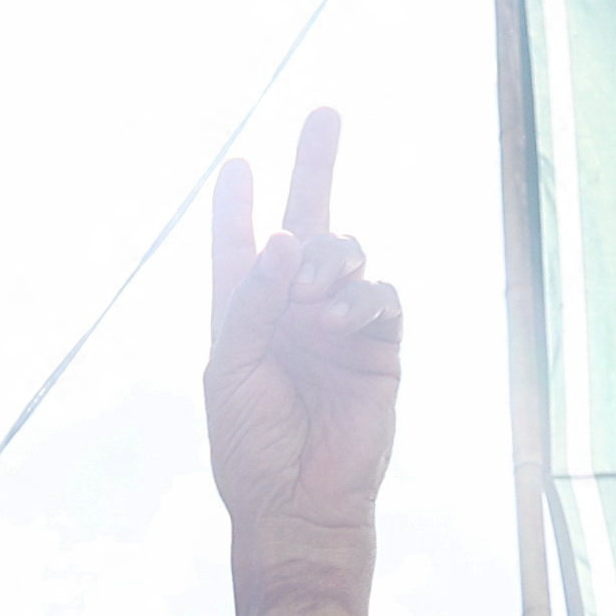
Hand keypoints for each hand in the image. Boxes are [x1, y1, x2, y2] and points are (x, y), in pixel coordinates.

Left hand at [204, 108, 400, 548]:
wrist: (298, 502)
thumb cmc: (251, 443)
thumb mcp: (233, 365)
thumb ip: (254, 299)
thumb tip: (288, 236)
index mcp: (245, 312)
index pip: (240, 243)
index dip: (238, 203)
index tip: (239, 163)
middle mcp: (294, 308)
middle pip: (310, 220)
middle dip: (317, 163)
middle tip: (325, 112)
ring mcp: (339, 324)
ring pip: (348, 251)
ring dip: (330, 259)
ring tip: (311, 303)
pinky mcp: (379, 346)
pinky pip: (382, 297)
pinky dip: (361, 298)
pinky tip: (337, 322)